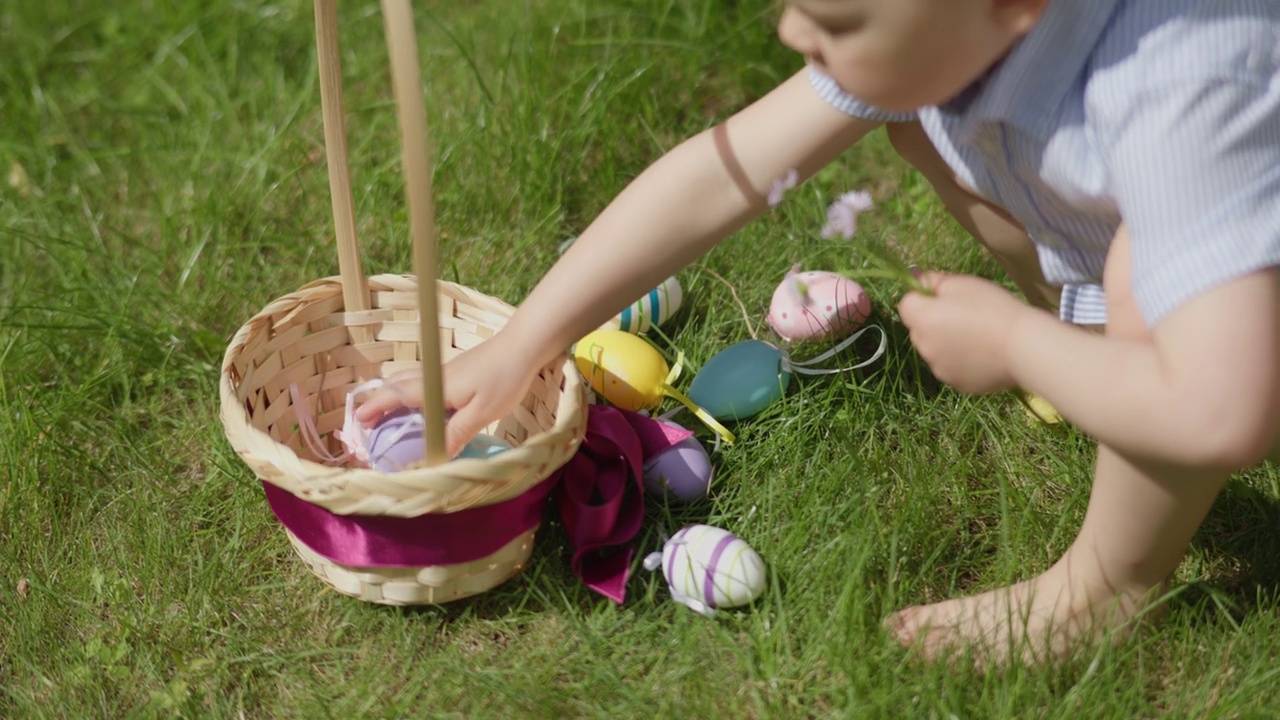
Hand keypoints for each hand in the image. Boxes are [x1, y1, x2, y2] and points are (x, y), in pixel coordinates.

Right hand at [354, 332, 540, 456]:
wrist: (523, 347)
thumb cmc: (504, 378)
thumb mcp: (482, 412)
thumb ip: (457, 433)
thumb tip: (435, 458)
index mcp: (435, 388)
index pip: (395, 396)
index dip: (375, 408)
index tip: (358, 421)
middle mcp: (433, 377)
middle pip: (396, 385)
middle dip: (378, 401)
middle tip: (366, 421)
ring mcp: (444, 372)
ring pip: (408, 381)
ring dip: (393, 396)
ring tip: (387, 416)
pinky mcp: (455, 372)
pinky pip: (423, 383)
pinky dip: (411, 393)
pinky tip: (422, 408)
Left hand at [897, 272, 1029, 393]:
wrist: (1023, 346)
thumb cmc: (992, 308)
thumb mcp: (962, 284)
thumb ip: (933, 281)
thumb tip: (915, 279)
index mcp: (921, 320)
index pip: (906, 304)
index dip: (923, 298)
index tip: (947, 297)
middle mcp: (923, 347)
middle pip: (918, 330)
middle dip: (933, 322)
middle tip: (965, 316)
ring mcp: (939, 369)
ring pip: (935, 350)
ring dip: (946, 343)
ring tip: (978, 338)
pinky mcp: (957, 384)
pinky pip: (951, 368)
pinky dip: (960, 362)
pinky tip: (983, 355)